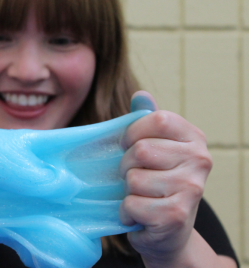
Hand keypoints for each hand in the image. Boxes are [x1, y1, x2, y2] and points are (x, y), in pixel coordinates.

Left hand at [119, 91, 212, 265]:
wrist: (169, 230)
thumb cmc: (157, 182)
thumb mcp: (155, 147)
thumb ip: (147, 120)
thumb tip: (141, 95)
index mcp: (194, 138)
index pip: (157, 119)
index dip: (132, 132)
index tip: (128, 145)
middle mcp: (200, 161)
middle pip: (141, 150)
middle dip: (126, 165)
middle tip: (135, 176)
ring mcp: (191, 189)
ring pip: (133, 178)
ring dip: (127, 190)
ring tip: (140, 196)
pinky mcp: (176, 216)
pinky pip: (131, 204)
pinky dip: (126, 212)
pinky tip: (139, 215)